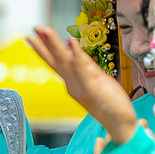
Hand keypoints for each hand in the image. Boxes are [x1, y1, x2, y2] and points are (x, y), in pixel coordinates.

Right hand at [30, 26, 136, 143]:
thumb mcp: (99, 80)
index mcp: (74, 83)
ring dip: (54, 45)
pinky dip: (76, 55)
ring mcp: (80, 88)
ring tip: (44, 30)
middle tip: (33, 28)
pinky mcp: (91, 89)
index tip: (33, 37)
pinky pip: (82, 70)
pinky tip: (70, 41)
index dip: (45, 49)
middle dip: (44, 43)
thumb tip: (77, 53)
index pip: (57, 63)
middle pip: (56, 61)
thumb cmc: (112, 105)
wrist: (121, 126)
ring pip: (65, 62)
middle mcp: (73, 85)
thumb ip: (88, 67)